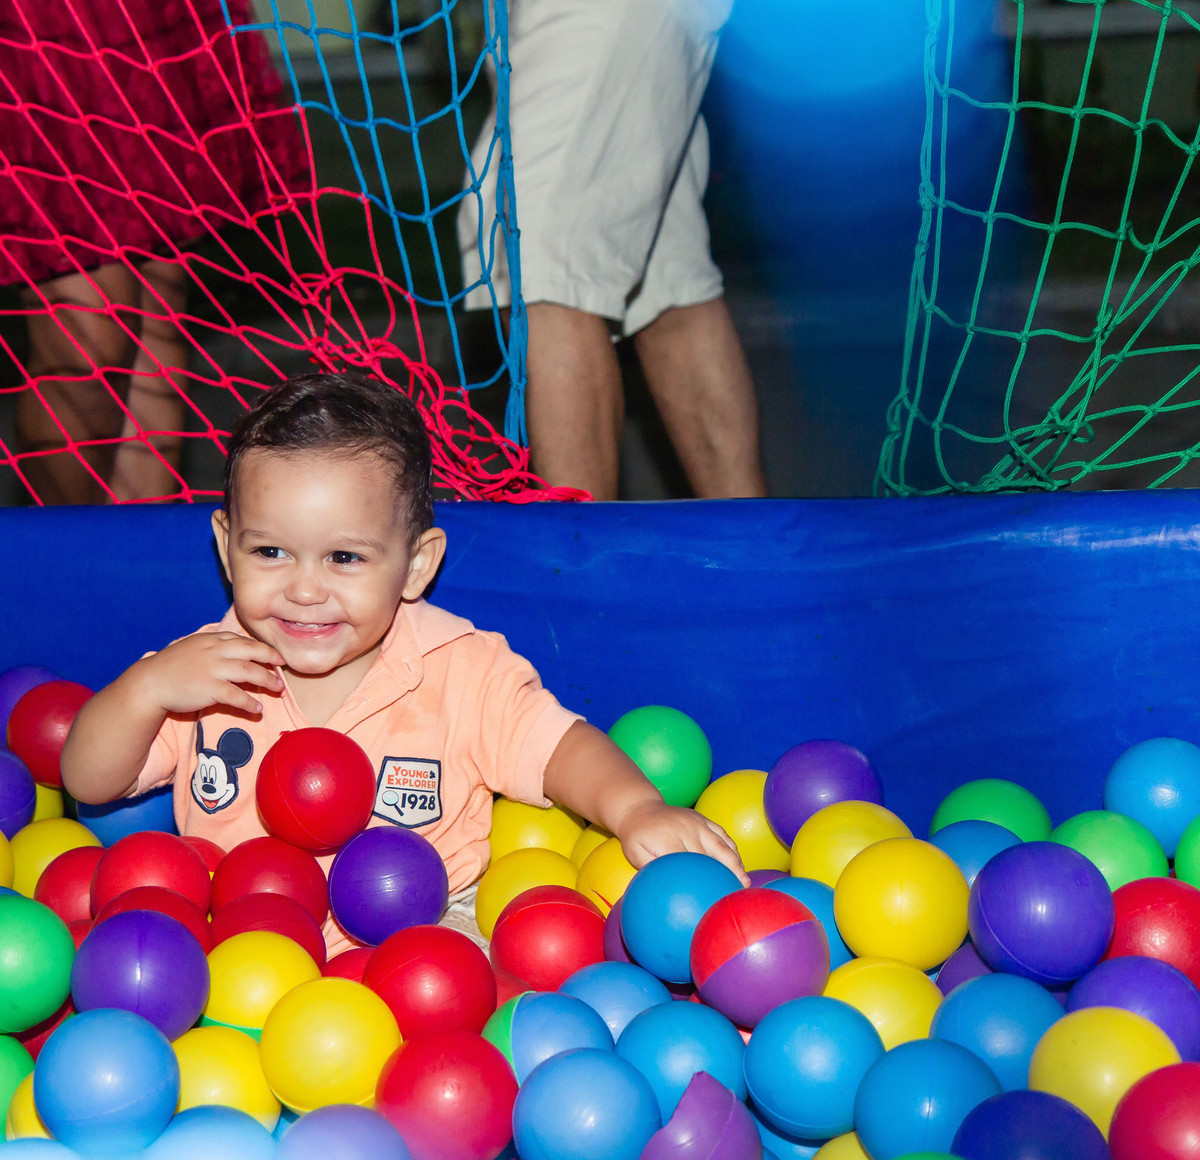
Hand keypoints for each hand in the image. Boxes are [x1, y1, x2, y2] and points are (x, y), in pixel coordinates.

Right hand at [135, 631, 283, 716]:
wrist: (150, 682)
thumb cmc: (171, 666)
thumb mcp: (193, 647)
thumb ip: (214, 647)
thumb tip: (234, 651)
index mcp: (212, 639)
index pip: (244, 640)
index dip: (261, 648)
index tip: (274, 655)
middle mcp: (215, 651)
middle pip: (253, 652)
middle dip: (271, 658)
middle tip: (283, 666)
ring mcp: (213, 669)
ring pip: (250, 672)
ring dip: (267, 681)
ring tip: (278, 689)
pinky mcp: (209, 688)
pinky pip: (237, 696)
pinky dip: (250, 703)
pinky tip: (257, 708)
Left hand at [614, 799, 748, 884]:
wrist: (640, 808)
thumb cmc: (636, 836)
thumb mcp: (634, 853)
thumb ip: (650, 868)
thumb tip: (666, 888)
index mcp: (668, 839)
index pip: (690, 863)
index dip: (703, 879)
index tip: (712, 897)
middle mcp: (686, 829)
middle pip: (710, 856)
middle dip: (724, 875)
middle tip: (735, 895)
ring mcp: (697, 822)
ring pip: (721, 844)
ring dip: (735, 864)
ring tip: (745, 882)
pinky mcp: (703, 819)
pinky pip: (722, 834)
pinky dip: (732, 849)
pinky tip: (739, 864)